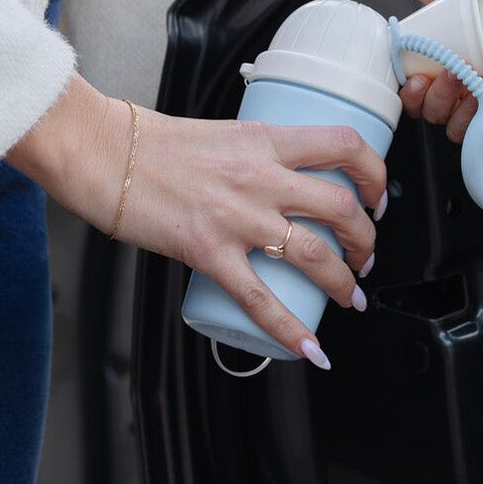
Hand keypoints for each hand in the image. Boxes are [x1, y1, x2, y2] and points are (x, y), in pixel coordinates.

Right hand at [7, 72, 385, 367]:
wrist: (104, 153)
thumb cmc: (153, 142)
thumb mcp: (225, 134)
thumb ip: (257, 157)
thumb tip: (282, 183)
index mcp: (267, 140)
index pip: (345, 146)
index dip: (375, 175)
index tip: (378, 196)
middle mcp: (261, 177)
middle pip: (341, 208)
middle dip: (366, 238)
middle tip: (365, 255)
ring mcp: (238, 216)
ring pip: (314, 254)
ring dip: (342, 281)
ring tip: (348, 296)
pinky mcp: (208, 251)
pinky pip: (260, 300)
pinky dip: (290, 330)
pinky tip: (309, 349)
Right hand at [399, 0, 482, 143]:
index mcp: (456, 74)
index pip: (419, 91)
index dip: (410, 88)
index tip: (414, 75)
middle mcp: (465, 100)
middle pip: (429, 111)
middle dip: (433, 94)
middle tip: (452, 72)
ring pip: (451, 126)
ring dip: (458, 104)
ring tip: (480, 81)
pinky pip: (480, 136)